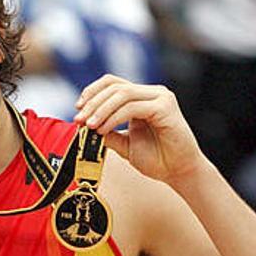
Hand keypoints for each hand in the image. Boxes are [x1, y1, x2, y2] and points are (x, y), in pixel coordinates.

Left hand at [74, 74, 203, 184]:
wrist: (178, 172)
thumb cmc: (156, 158)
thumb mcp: (123, 143)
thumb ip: (106, 132)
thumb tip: (84, 124)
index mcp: (142, 97)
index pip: (112, 83)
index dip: (92, 92)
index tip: (77, 108)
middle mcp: (152, 93)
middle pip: (114, 86)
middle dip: (92, 103)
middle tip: (79, 120)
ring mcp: (161, 98)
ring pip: (122, 93)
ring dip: (101, 109)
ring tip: (89, 125)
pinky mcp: (165, 108)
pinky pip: (132, 107)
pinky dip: (114, 118)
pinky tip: (104, 130)